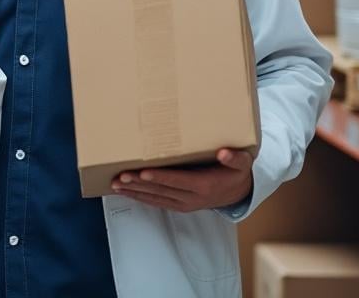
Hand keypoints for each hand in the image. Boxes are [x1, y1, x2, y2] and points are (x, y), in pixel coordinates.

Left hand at [110, 148, 253, 212]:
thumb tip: (225, 153)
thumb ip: (235, 158)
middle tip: (120, 176)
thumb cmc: (236, 172)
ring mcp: (184, 203)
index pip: (178, 181)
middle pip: (162, 190)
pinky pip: (157, 202)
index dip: (160, 177)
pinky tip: (126, 192)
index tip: (143, 172)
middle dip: (140, 183)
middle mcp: (192, 198)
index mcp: (205, 185)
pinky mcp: (179, 205)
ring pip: (155, 198)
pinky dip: (140, 197)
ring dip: (135, 192)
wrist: (238, 193)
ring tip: (116, 184)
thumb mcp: (242, 163)